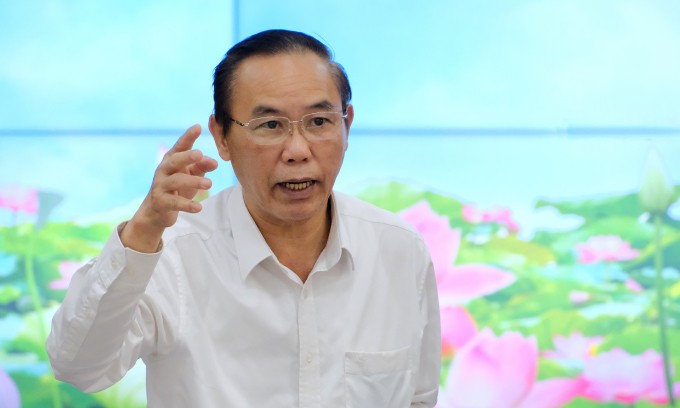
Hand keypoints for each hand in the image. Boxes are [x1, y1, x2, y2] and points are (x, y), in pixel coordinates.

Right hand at [121, 125, 218, 251]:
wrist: (157, 210)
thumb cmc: (177, 188)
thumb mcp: (191, 175)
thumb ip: (202, 166)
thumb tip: (215, 162)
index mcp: (172, 160)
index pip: (180, 146)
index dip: (188, 136)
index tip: (198, 127)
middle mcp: (164, 170)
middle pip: (174, 160)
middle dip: (186, 157)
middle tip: (200, 154)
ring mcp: (161, 185)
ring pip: (176, 181)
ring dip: (193, 181)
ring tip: (209, 183)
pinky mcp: (161, 202)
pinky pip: (175, 203)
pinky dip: (187, 205)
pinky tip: (199, 207)